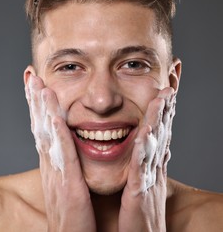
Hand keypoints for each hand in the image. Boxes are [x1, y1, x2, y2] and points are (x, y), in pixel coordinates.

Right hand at [25, 75, 95, 231]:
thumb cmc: (74, 219)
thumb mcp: (67, 188)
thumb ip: (66, 168)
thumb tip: (67, 151)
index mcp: (53, 167)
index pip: (44, 130)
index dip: (38, 107)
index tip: (35, 85)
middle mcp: (50, 167)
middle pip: (39, 127)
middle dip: (34, 100)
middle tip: (30, 74)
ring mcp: (56, 176)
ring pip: (47, 136)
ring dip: (41, 109)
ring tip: (37, 84)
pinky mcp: (67, 187)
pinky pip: (62, 156)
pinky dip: (57, 134)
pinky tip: (54, 116)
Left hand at [119, 87, 175, 231]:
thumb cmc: (138, 222)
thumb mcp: (143, 193)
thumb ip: (145, 174)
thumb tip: (149, 158)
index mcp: (150, 172)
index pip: (158, 139)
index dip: (163, 117)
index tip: (165, 96)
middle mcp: (153, 173)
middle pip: (161, 137)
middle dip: (166, 112)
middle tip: (169, 88)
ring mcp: (148, 181)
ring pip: (155, 145)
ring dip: (160, 120)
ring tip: (164, 97)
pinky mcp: (139, 192)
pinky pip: (141, 166)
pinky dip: (145, 146)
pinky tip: (146, 129)